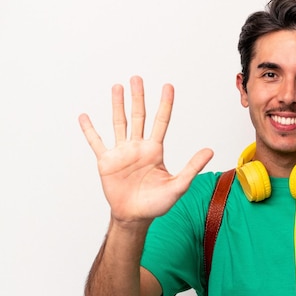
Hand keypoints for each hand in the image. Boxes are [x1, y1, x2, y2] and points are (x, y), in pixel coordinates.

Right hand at [79, 76, 212, 223]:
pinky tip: (84, 116)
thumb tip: (210, 151)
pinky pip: (96, 142)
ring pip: (119, 123)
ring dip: (117, 105)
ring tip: (117, 87)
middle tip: (137, 78)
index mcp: (155, 150)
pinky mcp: (106, 162)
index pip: (161, 121)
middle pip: (138, 116)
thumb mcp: (178, 185)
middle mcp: (138, 147)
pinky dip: (89, 130)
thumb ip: (192, 167)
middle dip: (138, 97)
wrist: (135, 217)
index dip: (165, 104)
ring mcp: (121, 153)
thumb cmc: (157, 204)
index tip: (168, 86)